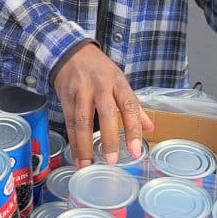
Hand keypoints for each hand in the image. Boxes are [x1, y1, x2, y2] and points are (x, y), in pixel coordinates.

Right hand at [53, 44, 153, 167]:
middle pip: (106, 113)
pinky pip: (69, 122)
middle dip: (109, 138)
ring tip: (88, 166)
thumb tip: (151, 128)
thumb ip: (134, 106)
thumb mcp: (120, 81)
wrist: (71, 52)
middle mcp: (100, 86)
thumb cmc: (99, 69)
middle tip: (112, 160)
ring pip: (83, 120)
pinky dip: (73, 141)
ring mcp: (81, 90)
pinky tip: (77, 157)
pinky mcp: (65, 97)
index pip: (129, 106)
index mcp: (118, 82)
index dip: (134, 128)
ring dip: (84, 145)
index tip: (135, 150)